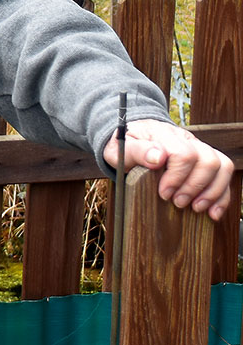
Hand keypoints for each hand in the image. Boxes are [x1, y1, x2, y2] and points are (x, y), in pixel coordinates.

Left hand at [103, 119, 233, 221]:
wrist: (130, 138)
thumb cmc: (125, 145)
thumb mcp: (120, 148)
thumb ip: (136, 151)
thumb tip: (157, 157)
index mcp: (163, 133)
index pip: (183, 153)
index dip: (177, 177)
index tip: (164, 193)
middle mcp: (184, 138)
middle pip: (207, 159)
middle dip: (194, 187)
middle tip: (177, 202)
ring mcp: (197, 148)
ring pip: (221, 165)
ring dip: (211, 191)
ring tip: (195, 207)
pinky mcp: (204, 160)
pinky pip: (224, 174)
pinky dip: (222, 195)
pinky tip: (212, 211)